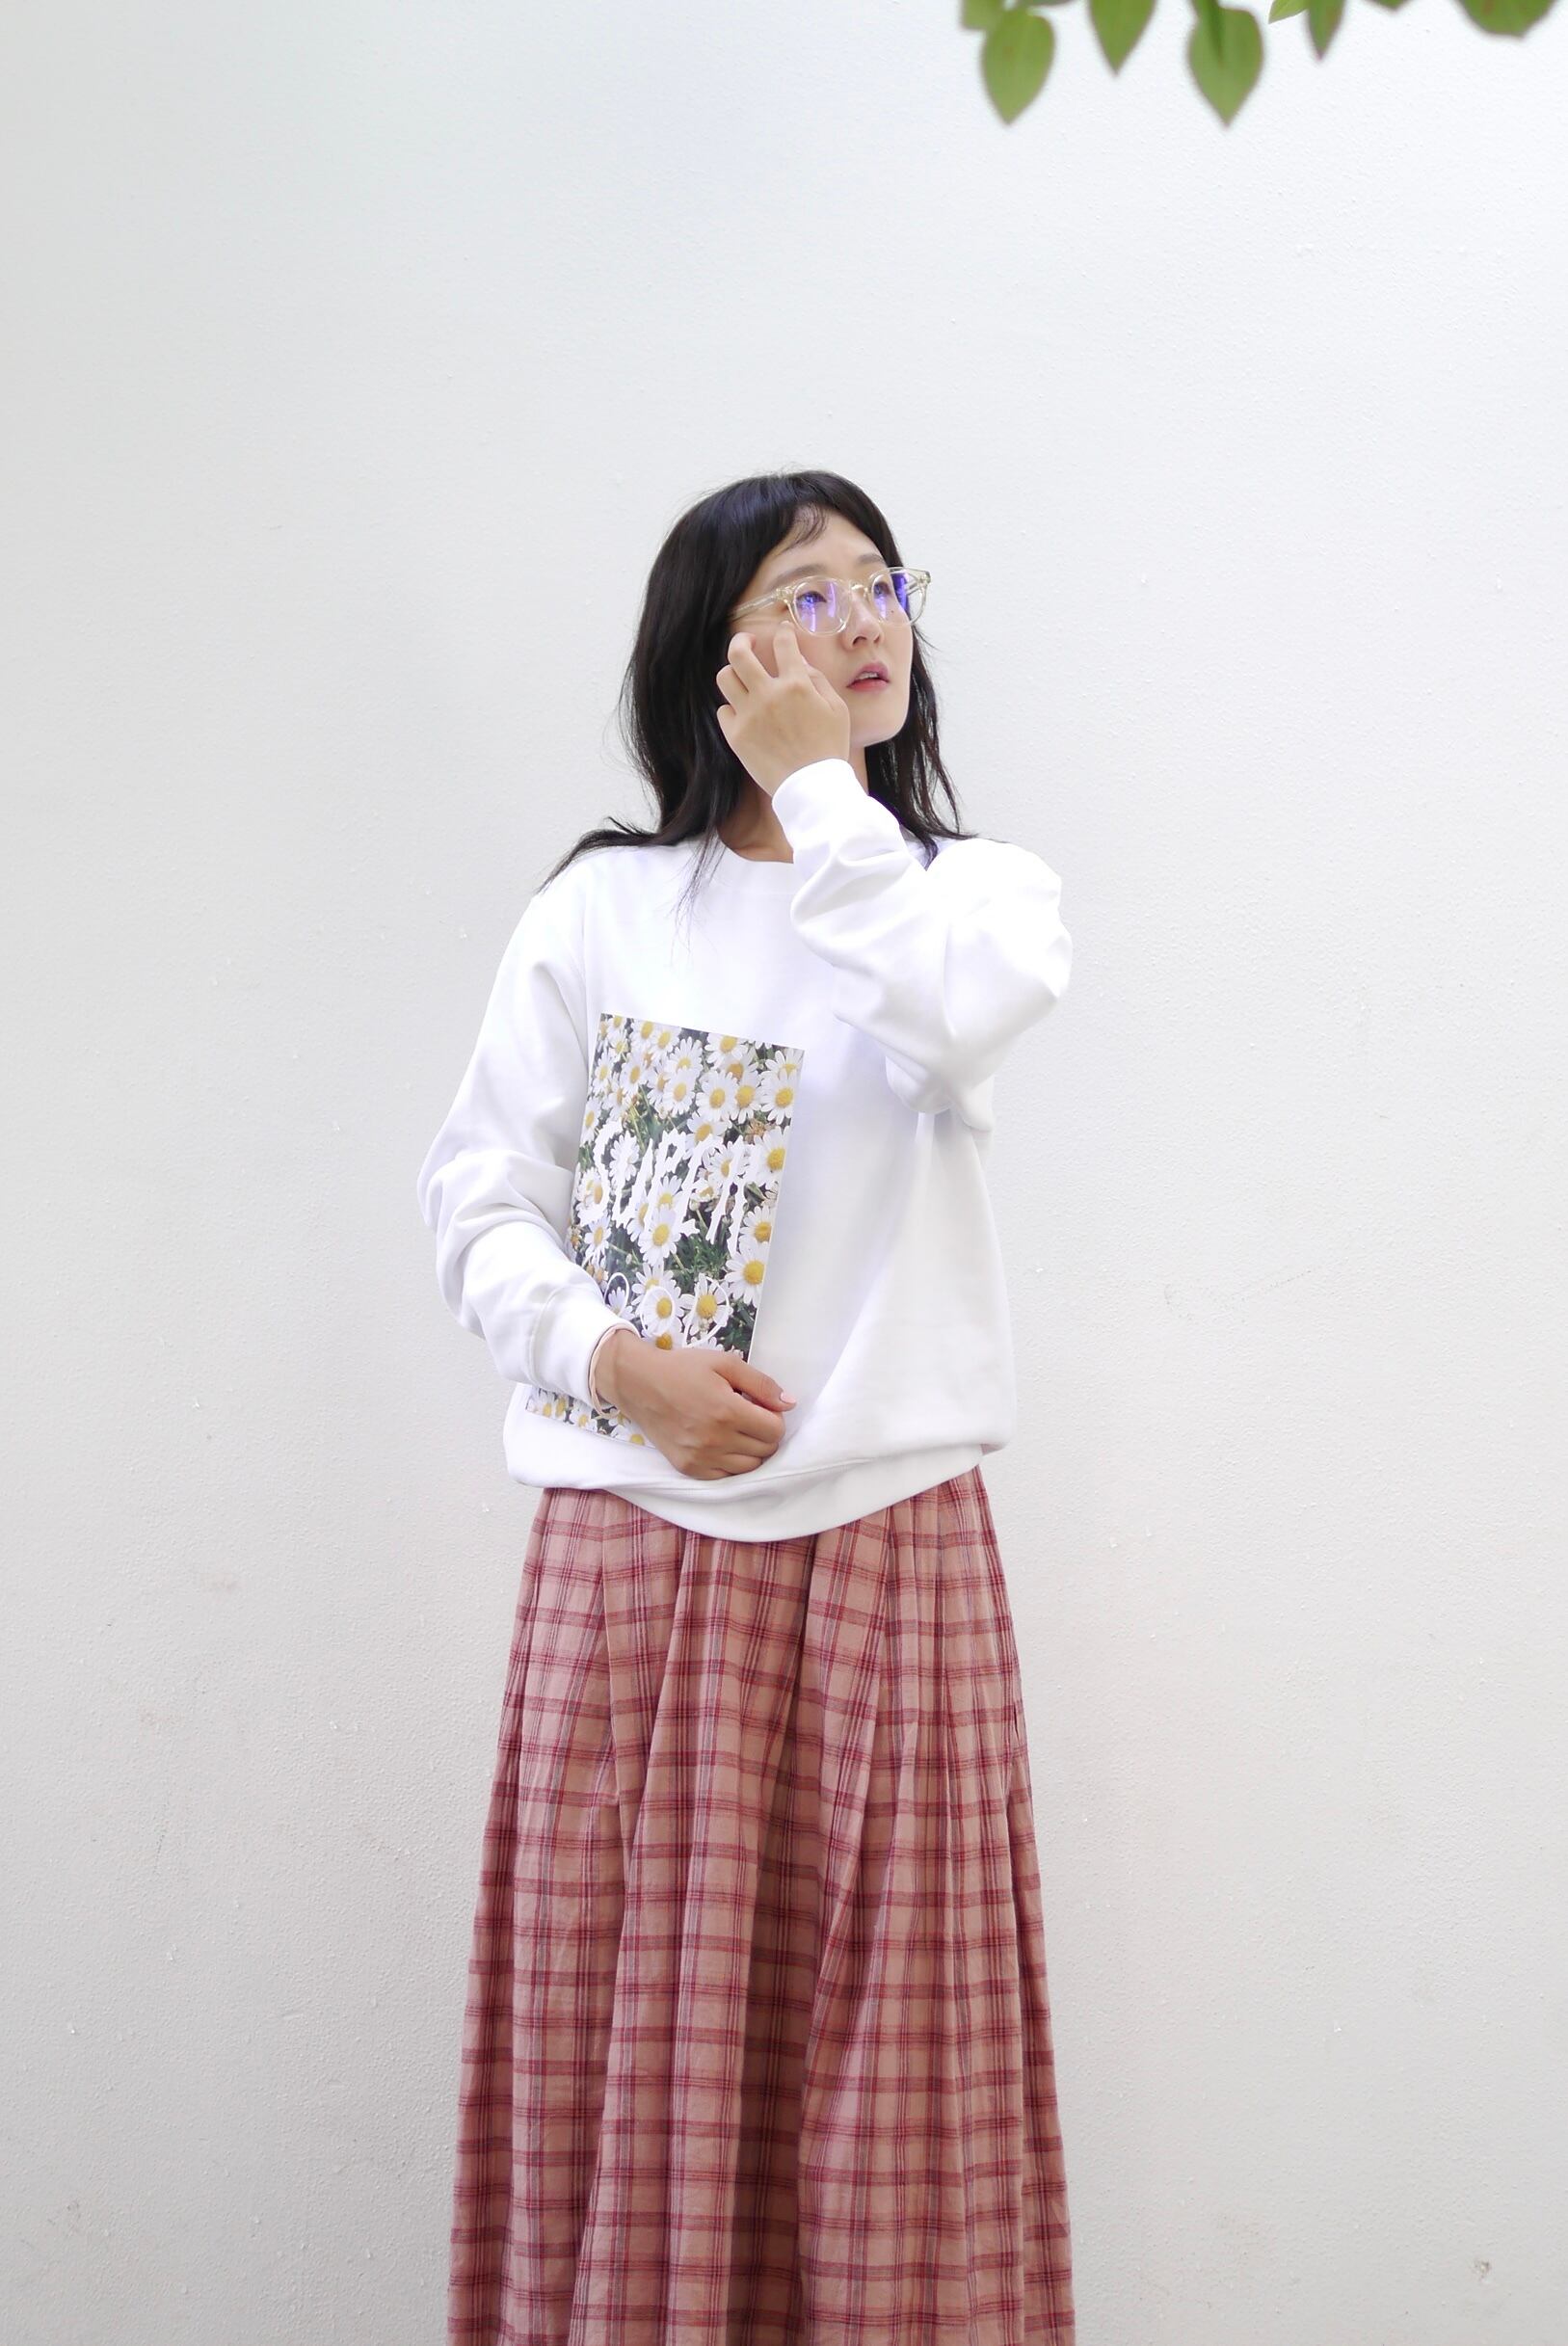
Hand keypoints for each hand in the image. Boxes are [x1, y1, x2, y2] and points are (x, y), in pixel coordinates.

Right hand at [600, 1332, 796, 1479]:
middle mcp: (715, 1440)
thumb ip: (761, 1384)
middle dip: (765, 1433)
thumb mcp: (725, 1363)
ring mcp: (700, 1458)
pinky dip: (731, 1463)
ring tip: (736, 1430)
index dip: (774, 1417)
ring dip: (751, 1450)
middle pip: (765, 1451)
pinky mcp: (688, 1468)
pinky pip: (726, 1477)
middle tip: (749, 1416)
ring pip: (749, 1467)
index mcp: (727, 1411)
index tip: (761, 1407)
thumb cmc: (683, 1369)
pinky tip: (722, 1444)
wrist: (638, 1384)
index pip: (775, 1430)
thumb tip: (790, 1403)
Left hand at [715, 621, 850, 795]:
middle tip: (747, 642)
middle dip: (741, 640)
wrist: (812, 787)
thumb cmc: (829, 748)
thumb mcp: (837, 709)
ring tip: (743, 680)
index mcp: (797, 685)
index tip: (782, 633)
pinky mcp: (737, 736)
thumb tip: (799, 663)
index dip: (782, 633)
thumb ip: (817, 680)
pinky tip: (745, 715)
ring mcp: (749, 715)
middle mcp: (769, 694)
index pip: (783, 644)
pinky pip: (724, 712)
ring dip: (733, 674)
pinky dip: (733, 710)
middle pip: (739, 653)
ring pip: (724, 678)